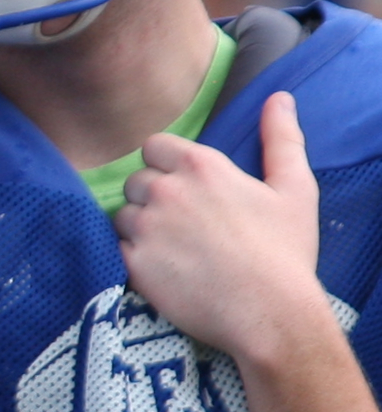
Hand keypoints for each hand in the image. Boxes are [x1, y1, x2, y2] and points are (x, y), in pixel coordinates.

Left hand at [118, 93, 331, 367]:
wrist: (271, 314)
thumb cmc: (285, 252)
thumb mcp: (295, 189)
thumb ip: (281, 139)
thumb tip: (279, 98)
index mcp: (199, 166)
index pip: (153, 147)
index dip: (166, 166)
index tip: (186, 188)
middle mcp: (165, 190)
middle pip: (136, 181)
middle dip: (153, 198)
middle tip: (186, 226)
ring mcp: (144, 227)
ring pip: (122, 215)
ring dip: (140, 227)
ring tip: (175, 249)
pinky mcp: (132, 263)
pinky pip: (116, 248)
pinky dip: (133, 257)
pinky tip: (163, 269)